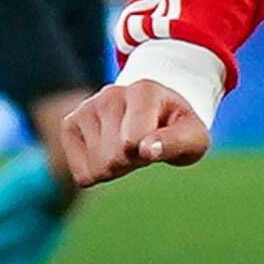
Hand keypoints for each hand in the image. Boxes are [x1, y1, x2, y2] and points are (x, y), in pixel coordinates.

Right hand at [56, 76, 211, 187]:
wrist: (157, 111)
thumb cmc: (177, 128)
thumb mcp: (192, 138)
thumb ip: (174, 143)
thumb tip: (145, 150)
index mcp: (144, 91)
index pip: (132, 144)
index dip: (148, 153)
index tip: (158, 140)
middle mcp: (111, 94)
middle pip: (113, 158)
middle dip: (131, 162)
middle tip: (143, 146)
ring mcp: (87, 107)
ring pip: (97, 166)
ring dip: (116, 167)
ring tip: (128, 147)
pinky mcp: (70, 124)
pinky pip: (81, 173)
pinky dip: (97, 172)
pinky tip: (109, 151)